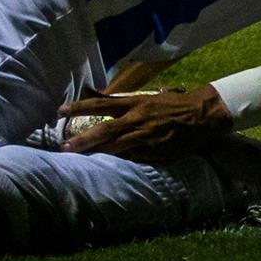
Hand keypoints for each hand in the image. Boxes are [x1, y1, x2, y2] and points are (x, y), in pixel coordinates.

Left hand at [59, 86, 229, 162]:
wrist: (199, 115)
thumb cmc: (171, 104)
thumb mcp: (145, 97)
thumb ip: (122, 102)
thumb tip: (97, 97)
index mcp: (134, 104)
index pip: (102, 104)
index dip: (80, 107)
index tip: (60, 110)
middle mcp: (137, 120)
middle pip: (105, 131)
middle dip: (83, 140)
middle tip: (64, 147)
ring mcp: (146, 138)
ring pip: (117, 147)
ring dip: (97, 152)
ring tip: (80, 158)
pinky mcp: (154, 152)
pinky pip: (133, 158)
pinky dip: (120, 160)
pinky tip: (108, 164)